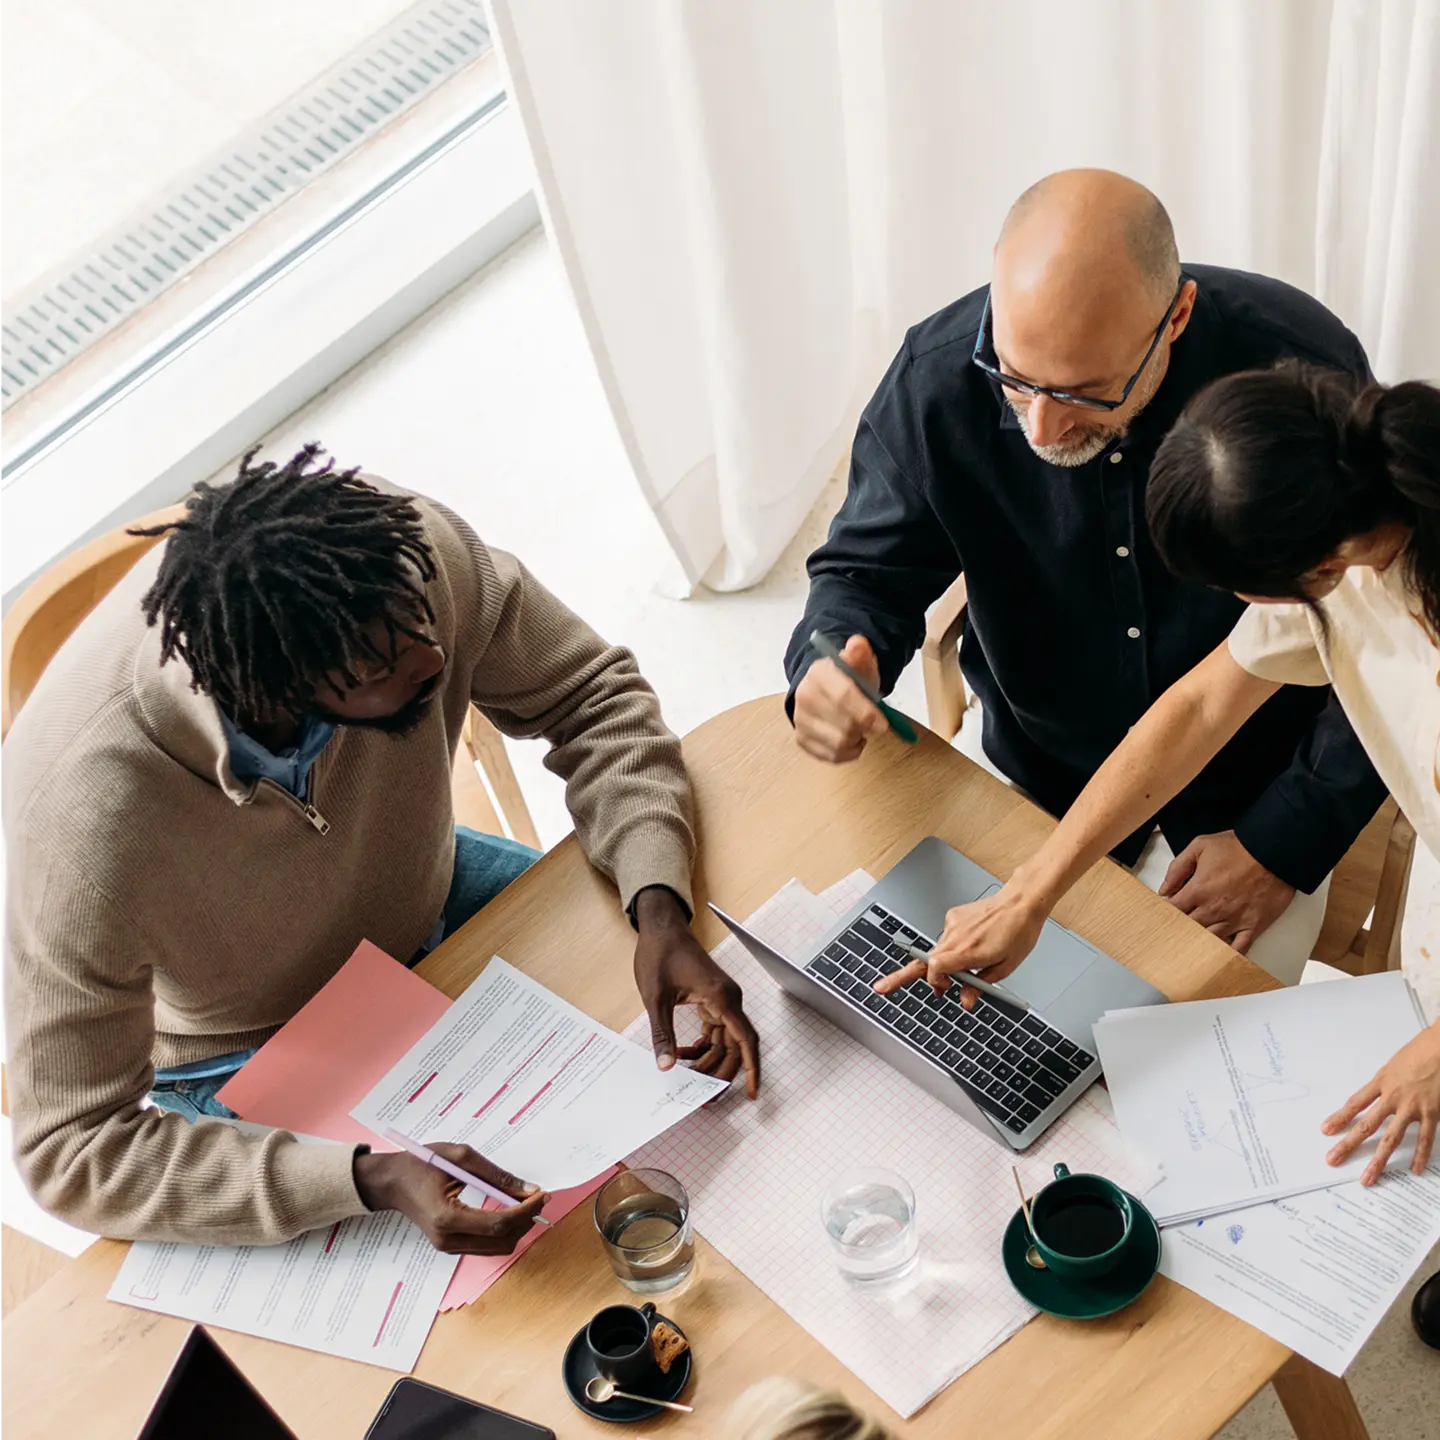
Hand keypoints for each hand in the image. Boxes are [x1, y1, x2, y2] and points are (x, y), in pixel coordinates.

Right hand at [354, 1143, 549, 1253]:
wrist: (392, 1182)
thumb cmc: (421, 1164)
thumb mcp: (460, 1158)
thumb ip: (497, 1176)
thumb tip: (528, 1189)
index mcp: (446, 1217)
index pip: (498, 1224)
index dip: (525, 1211)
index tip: (542, 1195)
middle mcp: (447, 1239)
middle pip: (502, 1240)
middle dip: (526, 1220)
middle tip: (539, 1197)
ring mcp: (447, 1247)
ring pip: (497, 1248)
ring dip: (517, 1228)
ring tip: (527, 1203)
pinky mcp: (450, 1246)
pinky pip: (486, 1245)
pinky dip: (503, 1231)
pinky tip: (509, 1211)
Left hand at [633, 886, 760, 1097]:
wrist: (661, 928)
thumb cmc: (661, 955)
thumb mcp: (656, 998)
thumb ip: (662, 1034)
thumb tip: (665, 1065)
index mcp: (721, 998)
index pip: (745, 1040)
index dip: (750, 1069)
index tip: (751, 1093)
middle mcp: (728, 999)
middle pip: (735, 1046)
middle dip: (722, 1073)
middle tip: (706, 1097)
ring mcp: (722, 1000)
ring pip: (725, 1041)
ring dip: (709, 1061)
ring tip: (689, 1079)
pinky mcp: (712, 1000)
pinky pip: (715, 1031)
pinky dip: (702, 1046)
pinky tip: (682, 1055)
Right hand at [793, 634, 887, 762]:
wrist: (825, 690)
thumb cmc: (848, 679)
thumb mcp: (859, 664)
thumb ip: (860, 654)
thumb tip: (858, 643)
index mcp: (818, 674)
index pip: (843, 696)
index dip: (866, 712)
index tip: (883, 724)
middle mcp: (804, 697)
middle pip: (843, 725)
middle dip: (864, 727)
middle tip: (873, 723)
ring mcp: (801, 720)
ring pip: (838, 743)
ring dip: (857, 739)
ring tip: (861, 729)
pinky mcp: (802, 740)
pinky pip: (831, 756)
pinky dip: (849, 752)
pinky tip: (853, 740)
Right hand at [875, 882, 1047, 998]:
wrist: (1020, 902)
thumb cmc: (1018, 933)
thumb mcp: (1005, 968)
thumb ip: (980, 985)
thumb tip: (966, 1001)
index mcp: (969, 951)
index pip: (935, 969)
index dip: (935, 982)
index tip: (941, 991)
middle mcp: (955, 937)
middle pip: (922, 961)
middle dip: (900, 976)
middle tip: (880, 987)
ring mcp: (952, 925)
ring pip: (938, 951)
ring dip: (945, 962)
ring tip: (971, 961)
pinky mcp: (952, 916)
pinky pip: (947, 938)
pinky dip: (955, 945)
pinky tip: (975, 941)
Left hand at [1158, 830, 1293, 953]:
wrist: (1274, 852)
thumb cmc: (1241, 848)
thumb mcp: (1200, 846)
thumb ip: (1178, 868)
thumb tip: (1164, 888)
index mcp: (1198, 890)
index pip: (1173, 910)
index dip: (1166, 912)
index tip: (1165, 913)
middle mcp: (1214, 909)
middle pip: (1188, 928)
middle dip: (1180, 928)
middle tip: (1175, 930)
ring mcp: (1234, 920)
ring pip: (1209, 940)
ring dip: (1199, 942)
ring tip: (1192, 945)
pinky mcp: (1253, 925)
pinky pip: (1239, 947)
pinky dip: (1228, 953)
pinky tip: (1220, 955)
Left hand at [1321, 1024, 1439, 1184]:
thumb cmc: (1420, 1051)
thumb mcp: (1395, 1064)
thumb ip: (1386, 1083)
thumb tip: (1377, 1097)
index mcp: (1380, 1082)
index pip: (1354, 1104)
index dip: (1339, 1118)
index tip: (1325, 1131)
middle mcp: (1392, 1097)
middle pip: (1366, 1125)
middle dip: (1348, 1144)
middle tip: (1332, 1160)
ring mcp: (1412, 1107)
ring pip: (1391, 1138)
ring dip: (1378, 1160)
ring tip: (1367, 1178)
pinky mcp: (1432, 1112)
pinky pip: (1426, 1139)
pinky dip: (1421, 1155)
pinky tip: (1414, 1169)